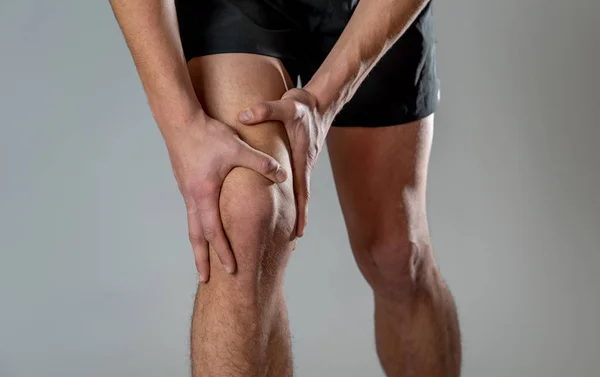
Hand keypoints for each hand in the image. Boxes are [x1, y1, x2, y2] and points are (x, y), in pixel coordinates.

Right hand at [164, 110, 287, 281]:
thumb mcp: (238, 148)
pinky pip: (192, 212)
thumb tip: (283, 174)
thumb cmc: (207, 135)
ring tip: (202, 259)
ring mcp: (187, 191)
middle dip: (201, 259)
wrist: (179, 120)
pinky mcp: (187, 183)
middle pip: (196, 236)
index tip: (231, 269)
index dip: (223, 251)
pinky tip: (205, 227)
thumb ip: (262, 163)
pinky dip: (198, 226)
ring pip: (192, 225)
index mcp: (204, 195)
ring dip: (198, 244)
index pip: (214, 231)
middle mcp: (192, 198)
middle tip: (205, 280)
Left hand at [237, 88, 328, 236]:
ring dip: (296, 208)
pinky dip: (293, 195)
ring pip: (299, 190)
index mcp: (302, 159)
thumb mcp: (286, 105)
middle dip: (299, 218)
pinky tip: (285, 201)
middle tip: (294, 241)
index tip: (299, 232)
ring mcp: (304, 163)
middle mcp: (305, 164)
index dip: (301, 212)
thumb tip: (244, 116)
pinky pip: (296, 181)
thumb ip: (265, 110)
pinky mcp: (300, 159)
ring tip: (289, 229)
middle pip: (302, 197)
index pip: (302, 191)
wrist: (320, 101)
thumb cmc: (304, 105)